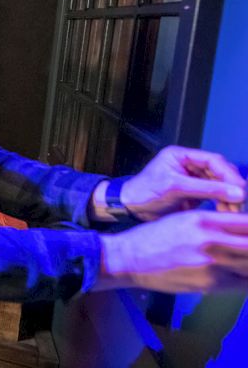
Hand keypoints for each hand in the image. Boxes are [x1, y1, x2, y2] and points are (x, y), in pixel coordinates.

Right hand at [97, 210, 247, 291]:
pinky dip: (244, 279)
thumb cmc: (155, 237)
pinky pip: (242, 284)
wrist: (130, 259)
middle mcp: (211, 241)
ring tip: (241, 261)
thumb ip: (217, 223)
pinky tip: (238, 275)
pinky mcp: (210, 285)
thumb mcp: (185, 219)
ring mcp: (212, 265)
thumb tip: (244, 229)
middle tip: (245, 249)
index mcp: (205, 220)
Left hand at [118, 146, 245, 219]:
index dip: (229, 174)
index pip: (214, 161)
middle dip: (231, 187)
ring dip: (229, 197)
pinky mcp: (194, 193)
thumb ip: (206, 189)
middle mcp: (189, 165)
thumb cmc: (144, 192)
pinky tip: (225, 211)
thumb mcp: (176, 188)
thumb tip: (237, 192)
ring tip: (234, 210)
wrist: (130, 208)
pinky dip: (222, 203)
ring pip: (220, 185)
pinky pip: (214, 196)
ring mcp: (192, 179)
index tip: (241, 189)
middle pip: (220, 173)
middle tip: (241, 201)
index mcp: (182, 156)